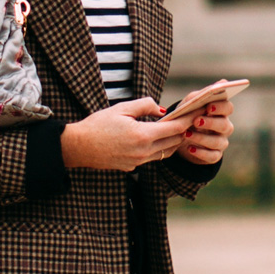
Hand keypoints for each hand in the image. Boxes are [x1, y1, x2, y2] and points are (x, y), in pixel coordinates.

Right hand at [61, 98, 187, 170]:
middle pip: (174, 142)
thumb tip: (161, 109)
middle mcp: (144, 152)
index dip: (187, 120)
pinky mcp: (132, 168)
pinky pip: (152, 158)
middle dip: (184, 131)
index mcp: (143, 135)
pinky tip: (156, 139)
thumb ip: (145, 105)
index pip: (175, 129)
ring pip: (165, 152)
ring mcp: (138, 162)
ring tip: (177, 129)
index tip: (195, 112)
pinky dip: (159, 149)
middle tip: (190, 119)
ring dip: (173, 141)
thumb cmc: (98, 125)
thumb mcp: (121, 108)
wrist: (79, 147)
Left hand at [179, 101, 235, 164]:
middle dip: (211, 123)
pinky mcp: (215, 155)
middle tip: (196, 121)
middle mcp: (224, 127)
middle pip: (225, 125)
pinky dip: (201, 153)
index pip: (228, 108)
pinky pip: (213, 156)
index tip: (208, 107)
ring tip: (186, 134)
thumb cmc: (188, 115)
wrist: (179, 136)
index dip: (220, 107)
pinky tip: (190, 148)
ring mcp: (221, 142)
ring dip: (202, 138)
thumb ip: (198, 96)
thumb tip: (209, 91)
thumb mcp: (189, 104)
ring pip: (218, 142)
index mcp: (221, 112)